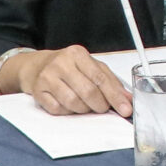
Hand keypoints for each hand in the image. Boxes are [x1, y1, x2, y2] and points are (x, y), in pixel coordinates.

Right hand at [9, 45, 131, 116]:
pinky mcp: (38, 91)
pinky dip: (67, 111)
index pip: (100, 78)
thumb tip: (127, 99)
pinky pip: (58, 109)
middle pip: (88, 92)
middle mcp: (61, 63)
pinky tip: (68, 104)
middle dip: (100, 105)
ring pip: (73, 103)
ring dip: (83, 109)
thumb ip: (111, 82)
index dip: (114, 96)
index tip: (125, 108)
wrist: (38, 66)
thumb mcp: (92, 67)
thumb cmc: (68, 67)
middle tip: (102, 107)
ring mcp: (47, 77)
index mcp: (77, 54)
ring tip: (84, 103)